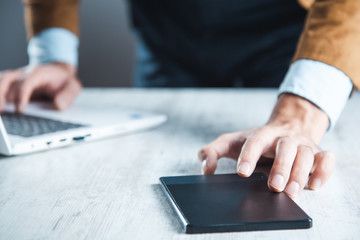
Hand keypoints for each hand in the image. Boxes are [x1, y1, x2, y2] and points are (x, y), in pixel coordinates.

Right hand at [0, 62, 81, 111]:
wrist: (59, 71)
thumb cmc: (64, 80)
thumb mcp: (72, 86)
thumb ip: (67, 96)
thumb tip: (58, 105)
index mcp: (39, 73)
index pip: (27, 82)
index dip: (21, 95)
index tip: (20, 110)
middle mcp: (25, 74)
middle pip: (8, 79)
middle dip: (1, 94)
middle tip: (1, 111)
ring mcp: (17, 77)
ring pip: (2, 81)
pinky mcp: (13, 83)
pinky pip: (1, 86)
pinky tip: (1, 108)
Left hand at [198, 93, 335, 197]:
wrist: (287, 128)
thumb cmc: (257, 140)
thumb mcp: (231, 142)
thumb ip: (212, 151)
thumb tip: (205, 169)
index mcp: (262, 134)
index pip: (255, 141)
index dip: (249, 155)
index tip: (242, 172)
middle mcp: (284, 138)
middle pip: (285, 147)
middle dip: (280, 167)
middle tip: (273, 186)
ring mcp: (303, 145)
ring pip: (306, 155)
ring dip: (301, 173)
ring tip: (292, 192)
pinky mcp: (318, 153)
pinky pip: (326, 159)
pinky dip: (323, 171)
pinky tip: (314, 184)